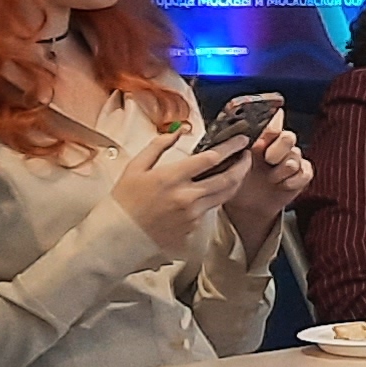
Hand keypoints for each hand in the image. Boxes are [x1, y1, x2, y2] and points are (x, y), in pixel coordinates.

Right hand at [115, 124, 254, 254]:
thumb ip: (158, 146)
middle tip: (247, 155)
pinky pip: (210, 210)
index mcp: (171, 178)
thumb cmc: (124, 201)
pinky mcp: (193, 229)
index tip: (241, 141)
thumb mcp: (135, 167)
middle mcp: (186, 197)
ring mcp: (192, 215)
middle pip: (228, 179)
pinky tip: (214, 190)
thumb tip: (178, 131)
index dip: (231, 148)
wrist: (117, 235)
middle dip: (243, 165)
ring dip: (236, 181)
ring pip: (225, 195)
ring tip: (238, 170)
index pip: (211, 159)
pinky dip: (215, 198)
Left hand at [219, 121, 312, 247]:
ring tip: (272, 178)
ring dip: (283, 169)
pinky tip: (283, 184)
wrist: (246, 205)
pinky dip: (294, 180)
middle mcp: (278, 147)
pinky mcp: (301, 175)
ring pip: (296, 155)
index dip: (272, 127)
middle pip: (288, 137)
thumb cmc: (236, 181)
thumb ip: (233, 148)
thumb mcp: (231, 164)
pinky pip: (305, 172)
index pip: (274, 124)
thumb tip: (226, 134)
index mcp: (262, 139)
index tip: (262, 139)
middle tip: (268, 159)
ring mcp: (291, 160)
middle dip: (279, 148)